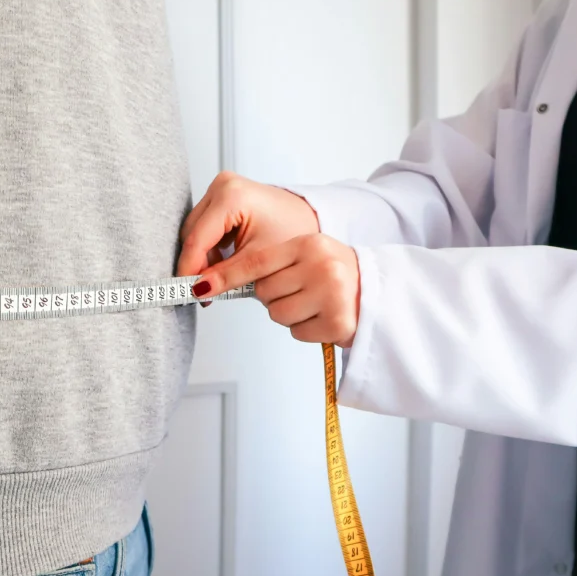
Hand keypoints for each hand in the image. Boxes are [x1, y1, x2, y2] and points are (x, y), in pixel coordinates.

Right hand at [177, 172, 320, 279]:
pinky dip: (210, 249)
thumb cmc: (294, 232)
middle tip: (204, 293)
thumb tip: (198, 291)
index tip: (186, 293)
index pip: (197, 239)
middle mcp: (222, 185)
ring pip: (196, 232)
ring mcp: (221, 188)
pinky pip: (204, 228)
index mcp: (231, 196)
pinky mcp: (222, 197)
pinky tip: (221, 266)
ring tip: (217, 282)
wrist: (310, 218)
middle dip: (197, 265)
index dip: (189, 269)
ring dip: (203, 259)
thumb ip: (225, 276)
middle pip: (193, 234)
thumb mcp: (259, 259)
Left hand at [191, 233, 361, 347]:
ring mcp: (331, 293)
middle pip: (264, 292)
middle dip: (272, 295)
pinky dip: (305, 329)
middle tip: (298, 290)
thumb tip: (216, 280)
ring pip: (277, 313)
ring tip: (312, 303)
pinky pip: (297, 331)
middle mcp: (320, 265)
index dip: (224, 276)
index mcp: (308, 244)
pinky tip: (322, 317)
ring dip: (288, 313)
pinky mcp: (338, 321)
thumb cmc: (332, 275)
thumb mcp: (305, 256)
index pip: (255, 262)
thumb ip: (271, 263)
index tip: (198, 287)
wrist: (378, 292)